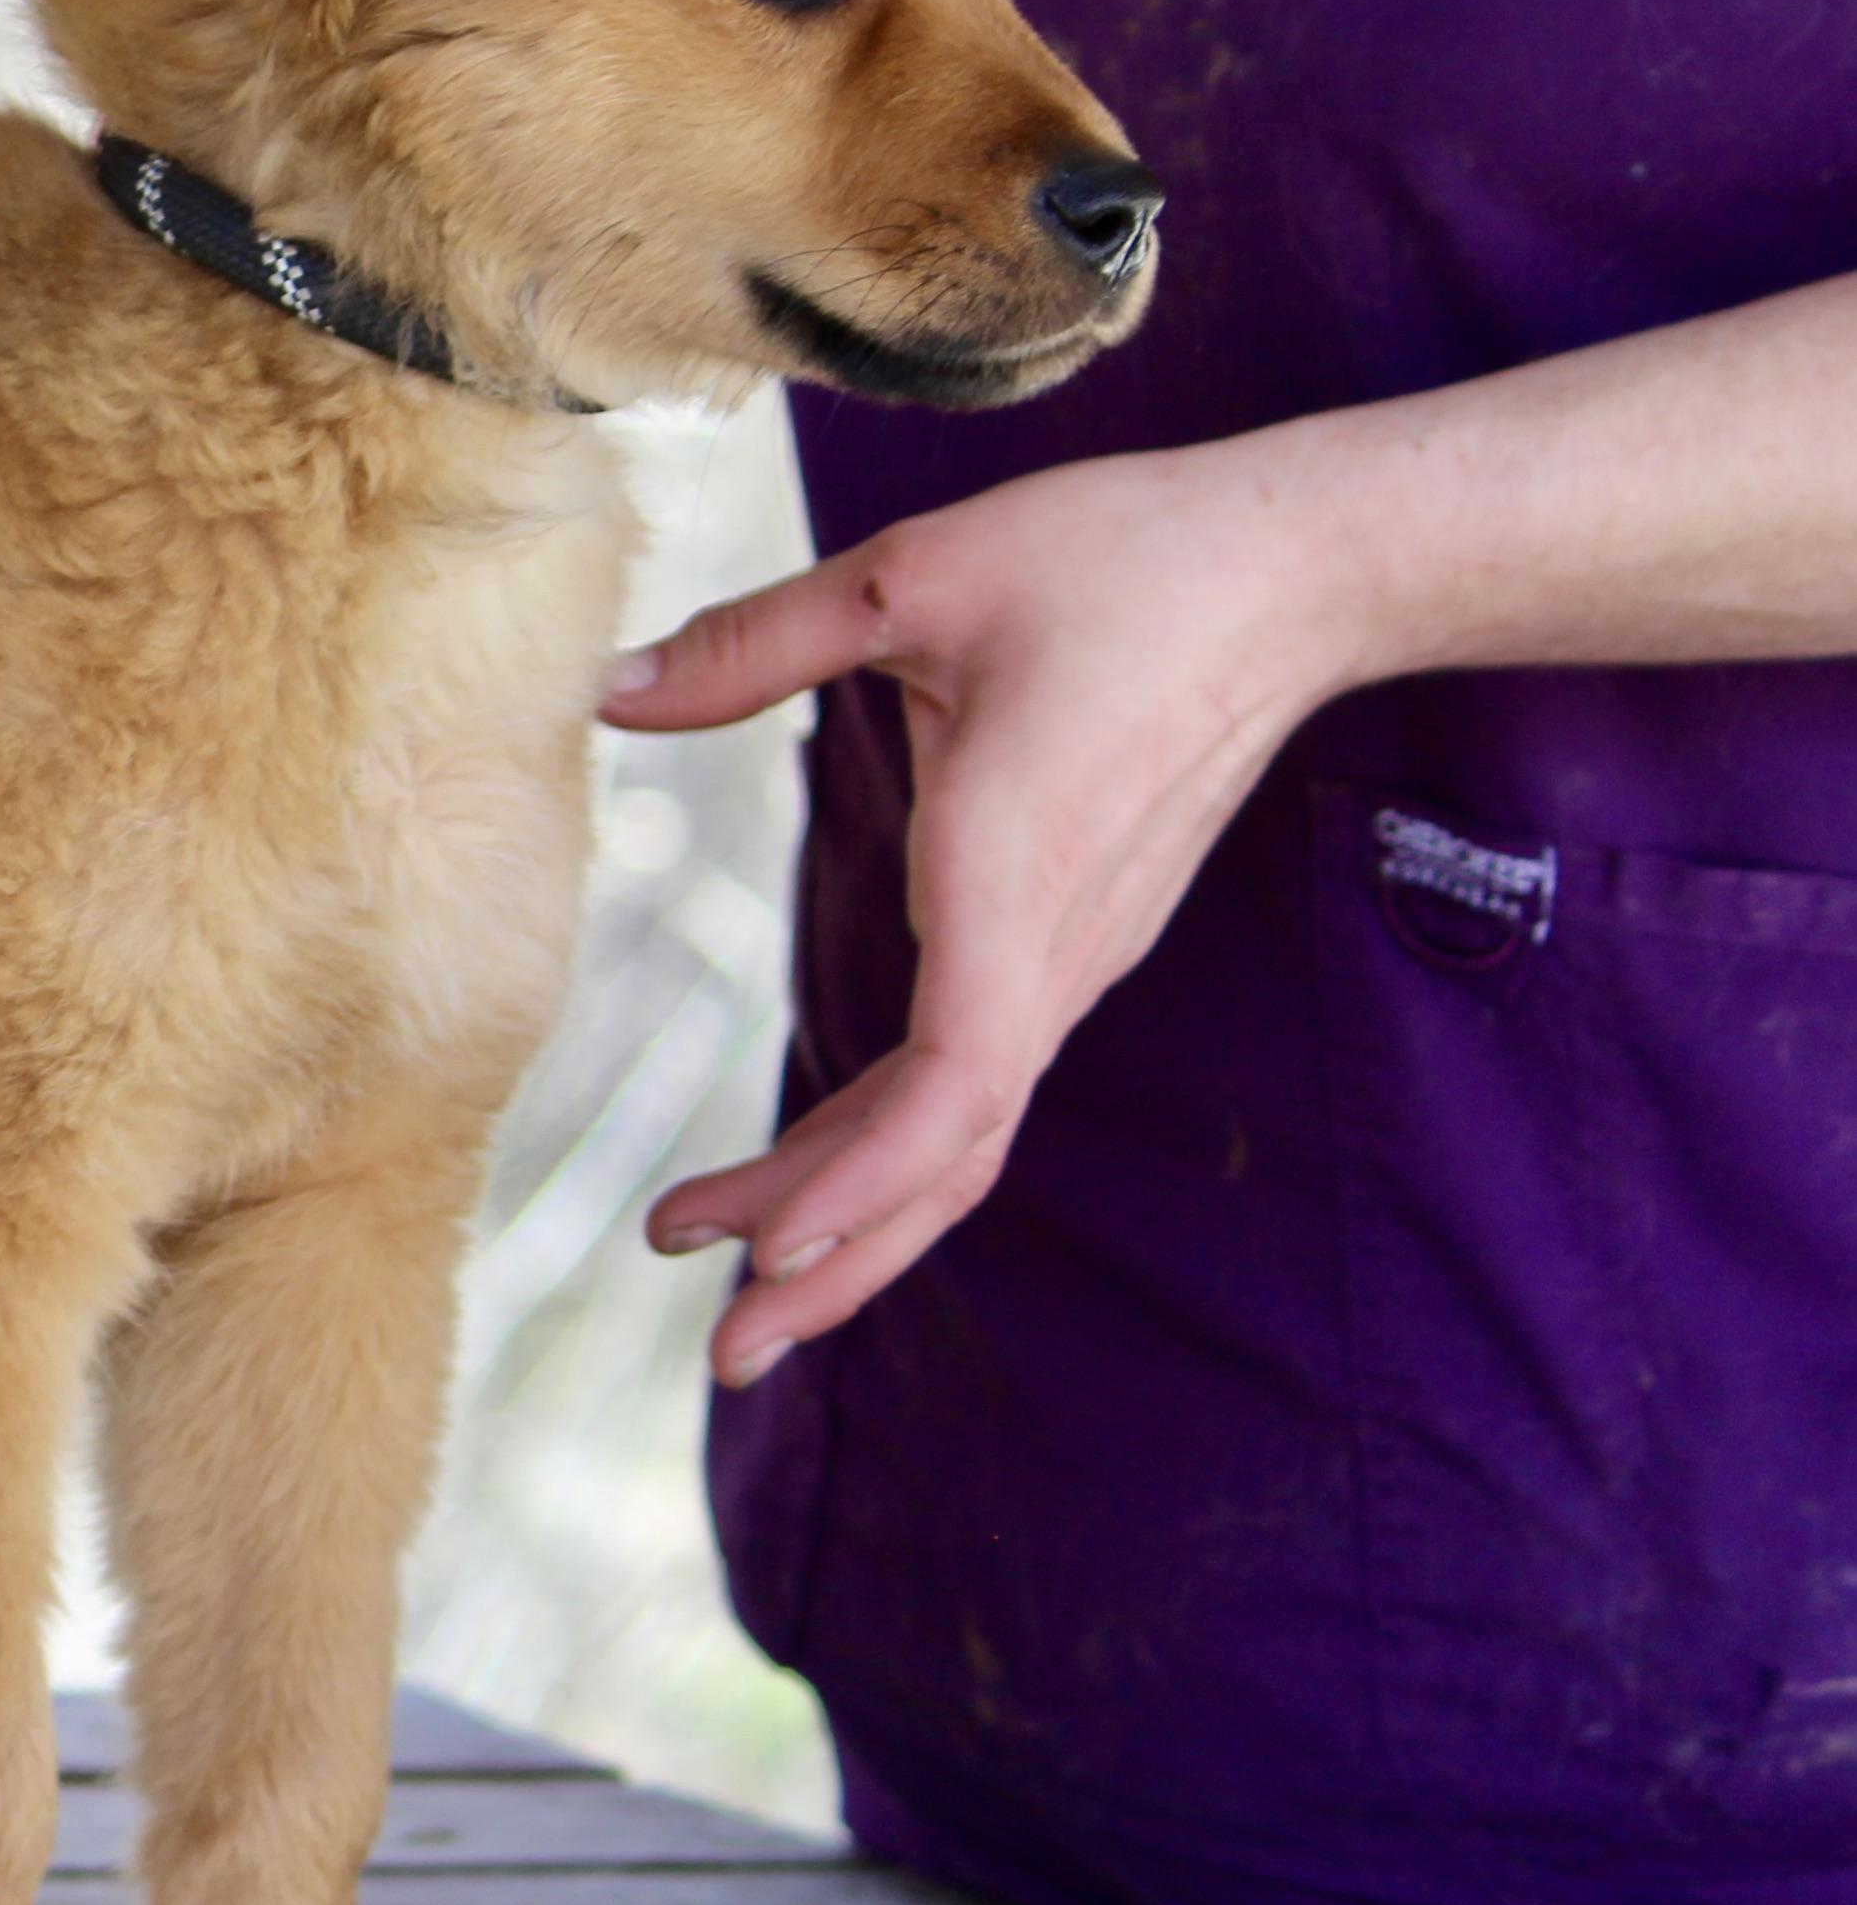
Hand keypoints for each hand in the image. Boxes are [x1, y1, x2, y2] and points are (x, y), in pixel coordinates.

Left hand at [603, 442, 1369, 1387]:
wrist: (1302, 565)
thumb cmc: (1122, 556)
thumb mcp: (915, 572)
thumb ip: (759, 641)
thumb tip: (603, 683)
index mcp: (1013, 869)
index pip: (957, 1078)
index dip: (866, 1179)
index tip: (771, 1252)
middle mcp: (1052, 943)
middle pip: (951, 1153)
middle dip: (835, 1258)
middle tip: (720, 1348)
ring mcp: (1073, 953)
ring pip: (963, 1132)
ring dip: (852, 1215)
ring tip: (724, 1281)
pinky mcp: (1074, 938)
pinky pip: (977, 1075)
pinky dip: (891, 1144)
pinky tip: (807, 1175)